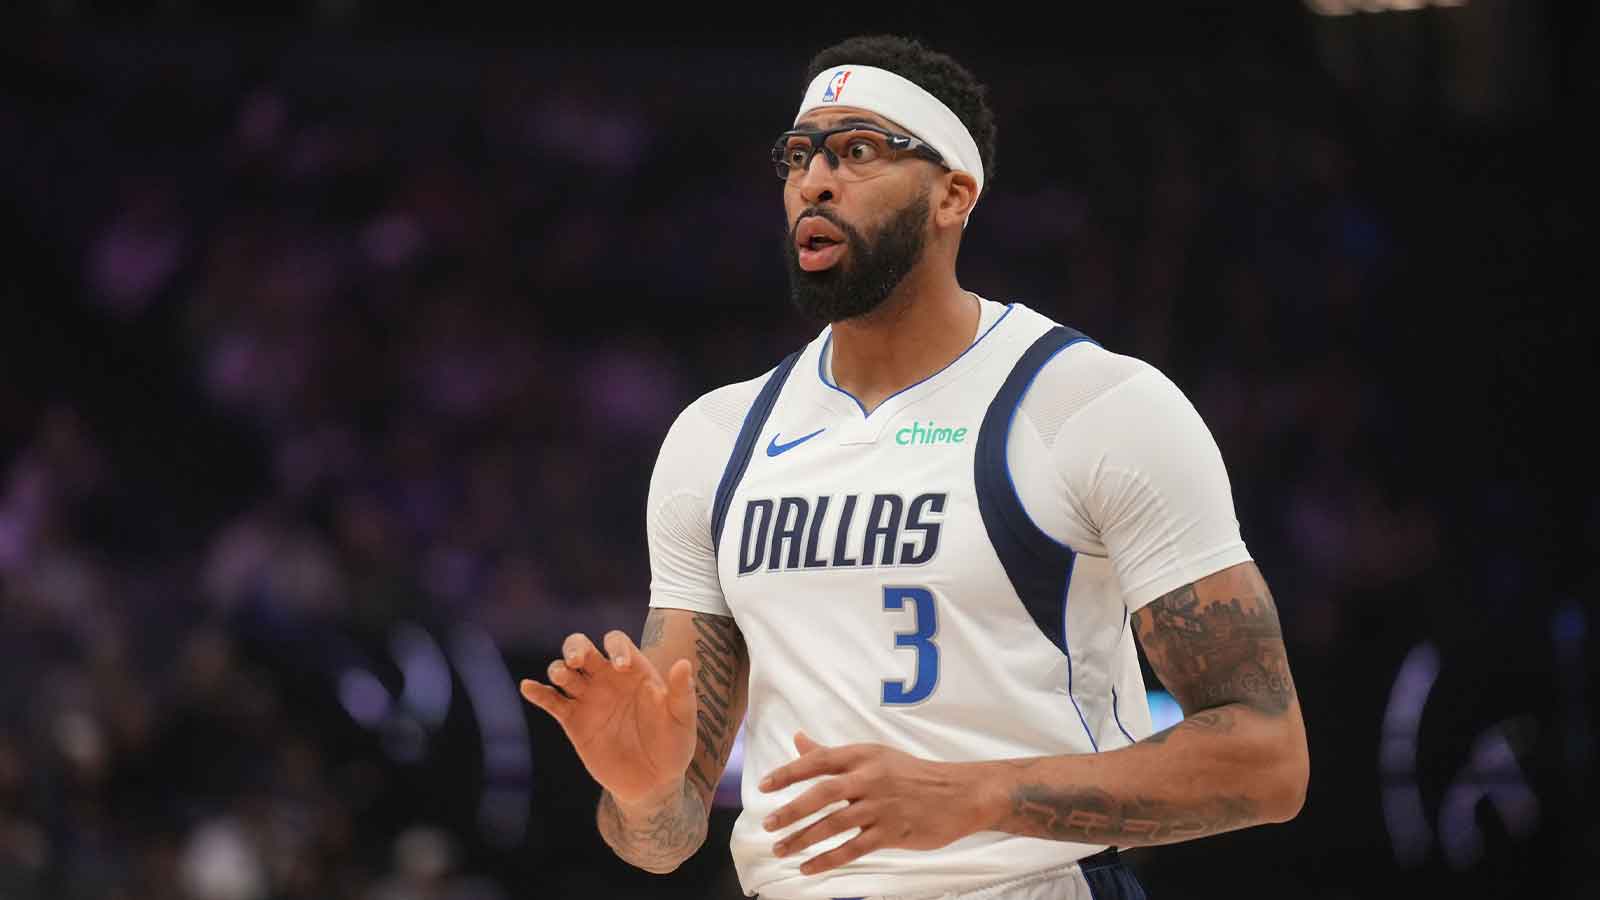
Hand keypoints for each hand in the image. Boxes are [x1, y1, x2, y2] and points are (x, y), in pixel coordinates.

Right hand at [520, 630, 696, 805]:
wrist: (652, 783)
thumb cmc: (672, 746)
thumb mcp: (682, 720)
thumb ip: (681, 692)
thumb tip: (684, 663)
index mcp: (634, 671)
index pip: (617, 642)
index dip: (616, 647)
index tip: (620, 667)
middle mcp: (607, 678)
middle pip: (581, 647)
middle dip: (575, 647)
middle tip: (576, 660)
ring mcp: (588, 698)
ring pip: (563, 672)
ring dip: (558, 669)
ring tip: (563, 676)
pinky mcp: (573, 721)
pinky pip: (550, 701)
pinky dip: (537, 692)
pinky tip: (528, 687)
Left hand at [758, 732, 984, 874]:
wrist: (959, 794)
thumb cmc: (912, 773)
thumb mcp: (873, 755)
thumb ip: (831, 753)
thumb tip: (797, 740)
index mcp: (863, 756)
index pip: (819, 761)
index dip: (789, 773)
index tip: (764, 786)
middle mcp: (870, 778)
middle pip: (822, 795)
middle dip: (791, 811)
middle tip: (768, 826)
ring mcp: (881, 807)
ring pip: (834, 825)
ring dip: (803, 839)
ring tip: (781, 849)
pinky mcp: (892, 832)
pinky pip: (853, 848)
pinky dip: (827, 860)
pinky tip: (808, 868)